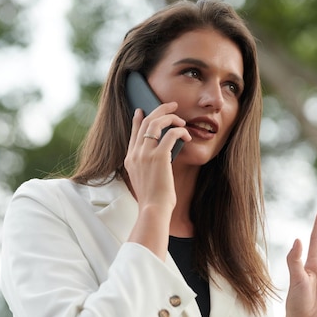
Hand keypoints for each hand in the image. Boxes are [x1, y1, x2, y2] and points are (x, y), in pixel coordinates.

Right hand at [124, 103, 190, 259]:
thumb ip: (148, 166)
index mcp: (130, 159)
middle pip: (145, 122)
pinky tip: (186, 135)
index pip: (133, 133)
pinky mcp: (159, 157)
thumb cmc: (153, 200)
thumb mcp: (144, 180)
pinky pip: (170, 134)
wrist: (153, 210)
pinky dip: (180, 131)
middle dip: (159, 110)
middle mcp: (135, 154)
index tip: (142, 111)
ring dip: (171, 118)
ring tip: (181, 119)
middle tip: (171, 105)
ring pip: (157, 123)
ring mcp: (145, 154)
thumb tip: (162, 156)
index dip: (138, 119)